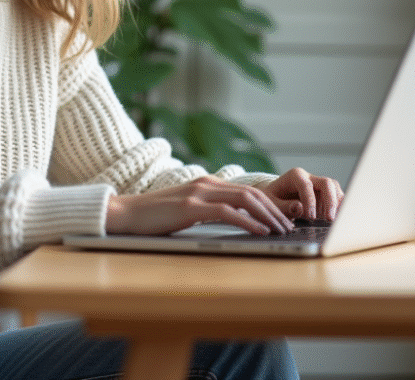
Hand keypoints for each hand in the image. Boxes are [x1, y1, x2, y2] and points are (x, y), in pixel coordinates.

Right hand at [105, 176, 295, 235]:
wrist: (125, 213)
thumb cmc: (155, 217)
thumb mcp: (187, 210)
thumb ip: (208, 210)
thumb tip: (233, 222)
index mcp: (207, 184)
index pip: (248, 191)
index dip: (270, 204)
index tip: (285, 218)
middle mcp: (206, 184)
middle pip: (252, 193)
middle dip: (275, 210)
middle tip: (290, 226)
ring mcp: (198, 193)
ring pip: (244, 199)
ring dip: (267, 216)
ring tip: (280, 230)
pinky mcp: (190, 207)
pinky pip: (227, 212)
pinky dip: (248, 222)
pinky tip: (259, 231)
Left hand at [253, 167, 343, 221]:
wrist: (274, 197)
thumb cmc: (272, 199)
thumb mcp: (272, 203)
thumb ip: (284, 206)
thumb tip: (299, 208)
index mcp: (295, 176)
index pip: (306, 185)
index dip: (310, 201)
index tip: (310, 217)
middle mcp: (310, 178)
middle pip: (327, 183)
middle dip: (330, 201)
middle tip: (329, 219)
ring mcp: (319, 186)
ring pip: (335, 189)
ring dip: (337, 204)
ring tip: (336, 221)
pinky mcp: (326, 195)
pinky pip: (337, 198)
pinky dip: (340, 207)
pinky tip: (339, 219)